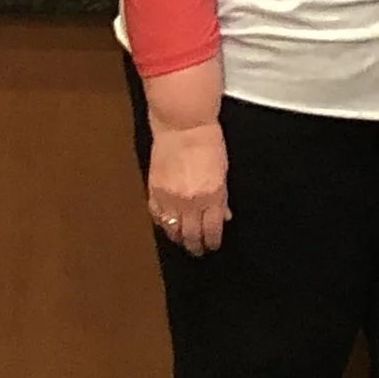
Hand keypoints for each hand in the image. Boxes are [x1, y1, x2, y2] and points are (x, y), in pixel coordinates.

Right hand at [146, 119, 230, 255]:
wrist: (184, 125)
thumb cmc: (208, 142)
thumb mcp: (223, 171)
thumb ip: (223, 197)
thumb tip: (224, 215)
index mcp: (212, 196)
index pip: (211, 230)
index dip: (212, 242)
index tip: (212, 246)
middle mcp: (190, 201)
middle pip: (192, 235)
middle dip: (196, 246)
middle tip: (198, 251)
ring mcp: (170, 198)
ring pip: (173, 230)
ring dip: (179, 239)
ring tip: (183, 242)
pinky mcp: (154, 191)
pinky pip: (158, 216)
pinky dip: (163, 224)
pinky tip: (168, 226)